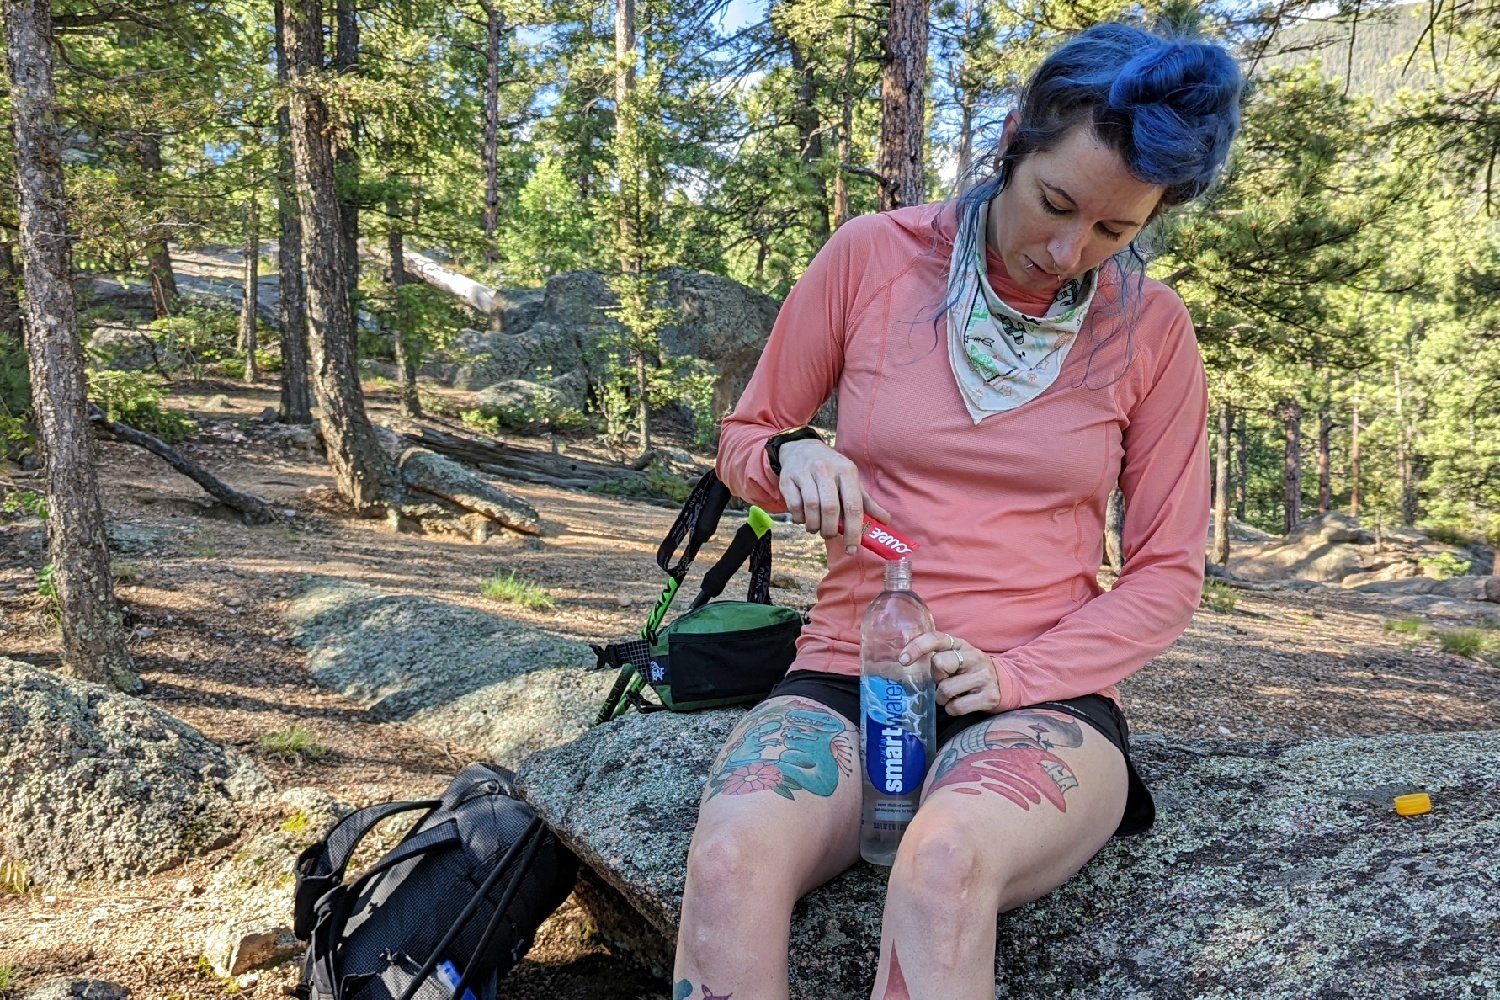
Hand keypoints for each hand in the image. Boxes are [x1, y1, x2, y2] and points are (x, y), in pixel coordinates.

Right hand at [776, 439, 891, 554]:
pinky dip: (800, 518)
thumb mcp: (850, 480)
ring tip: (817, 530)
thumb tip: (885, 521)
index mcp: (847, 471)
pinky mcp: (788, 479)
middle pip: (830, 508)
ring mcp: (805, 473)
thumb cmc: (831, 469)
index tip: (852, 549)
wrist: (801, 448)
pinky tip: (804, 519)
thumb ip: (866, 501)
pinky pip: (794, 505)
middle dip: (831, 529)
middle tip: (830, 536)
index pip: (853, 505)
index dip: (854, 531)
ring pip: (811, 507)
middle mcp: (826, 470)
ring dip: (814, 525)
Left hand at [901, 630, 1000, 715]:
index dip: (917, 647)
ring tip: (952, 695)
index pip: (936, 638)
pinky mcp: (989, 696)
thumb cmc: (967, 671)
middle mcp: (974, 657)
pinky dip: (953, 709)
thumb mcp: (955, 657)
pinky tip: (960, 703)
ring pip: (945, 689)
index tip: (903, 660)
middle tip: (944, 681)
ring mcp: (983, 676)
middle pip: (939, 663)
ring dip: (942, 698)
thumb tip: (902, 665)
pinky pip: (957, 707)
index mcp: (961, 644)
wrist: (1003, 683)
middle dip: (936, 677)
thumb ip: (935, 656)